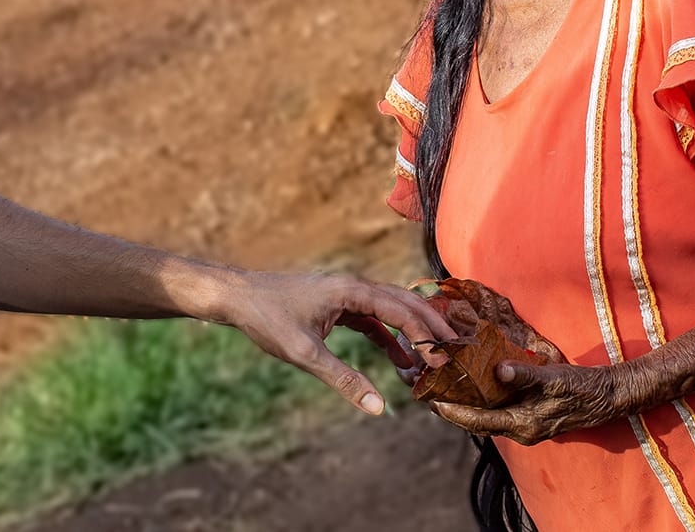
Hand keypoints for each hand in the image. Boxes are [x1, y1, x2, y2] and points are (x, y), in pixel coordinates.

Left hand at [211, 270, 457, 415]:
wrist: (237, 297)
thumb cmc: (267, 317)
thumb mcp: (304, 354)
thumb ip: (342, 379)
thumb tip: (377, 406)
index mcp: (350, 290)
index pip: (401, 309)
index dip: (427, 334)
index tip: (445, 358)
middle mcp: (353, 287)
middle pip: (404, 303)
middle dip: (431, 328)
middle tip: (457, 354)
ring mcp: (346, 294)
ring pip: (391, 310)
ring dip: (413, 332)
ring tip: (434, 361)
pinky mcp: (337, 305)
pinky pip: (374, 319)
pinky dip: (391, 337)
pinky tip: (401, 360)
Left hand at [428, 357, 639, 444]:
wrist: (608, 396)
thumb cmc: (581, 387)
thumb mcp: (553, 379)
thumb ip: (525, 375)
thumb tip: (499, 371)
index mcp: (523, 425)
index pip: (477, 421)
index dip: (452, 411)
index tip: (429, 399)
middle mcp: (521, 430)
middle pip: (477, 422)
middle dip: (452, 409)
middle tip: (427, 392)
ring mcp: (526, 425)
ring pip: (487, 418)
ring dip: (466, 405)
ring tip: (444, 388)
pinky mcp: (531, 417)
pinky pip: (499, 412)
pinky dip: (483, 401)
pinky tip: (474, 386)